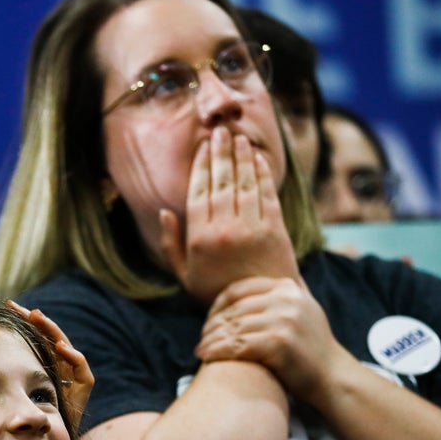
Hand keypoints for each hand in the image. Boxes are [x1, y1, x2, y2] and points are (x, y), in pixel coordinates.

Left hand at [7, 300, 92, 426]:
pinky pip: (83, 373)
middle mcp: (56, 372)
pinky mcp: (81, 394)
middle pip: (50, 340)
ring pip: (66, 349)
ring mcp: (69, 382)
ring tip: (38, 318)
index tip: (7, 307)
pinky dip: (73, 357)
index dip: (24, 322)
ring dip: (53, 332)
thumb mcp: (3, 392)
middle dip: (36, 321)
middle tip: (18, 307)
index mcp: (40, 369)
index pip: (36, 338)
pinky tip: (60, 347)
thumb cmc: (15, 423)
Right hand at [159, 127, 300, 304]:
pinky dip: (262, 174)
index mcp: (200, 238)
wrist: (258, 307)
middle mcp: (225, 229)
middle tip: (220, 132)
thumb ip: (170, 243)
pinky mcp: (275, 230)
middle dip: (221, 154)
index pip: (199, 192)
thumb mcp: (183, 274)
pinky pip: (267, 195)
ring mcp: (253, 228)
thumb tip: (165, 211)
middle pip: (222, 182)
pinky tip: (258, 159)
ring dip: (242, 158)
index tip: (202, 147)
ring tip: (239, 139)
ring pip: (245, 184)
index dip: (201, 166)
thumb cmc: (216, 292)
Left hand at [195, 276, 352, 403]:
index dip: (217, 306)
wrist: (332, 377)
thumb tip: (272, 273)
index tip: (208, 321)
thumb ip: (287, 292)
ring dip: (211, 340)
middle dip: (212, 325)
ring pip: (233, 327)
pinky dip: (218, 351)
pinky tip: (207, 357)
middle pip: (234, 309)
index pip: (239, 290)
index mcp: (288, 288)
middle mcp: (287, 300)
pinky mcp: (279, 343)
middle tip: (202, 339)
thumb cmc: (311, 347)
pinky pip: (237, 345)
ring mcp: (284, 320)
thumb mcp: (304, 309)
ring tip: (200, 350)